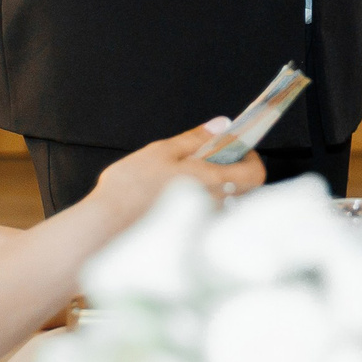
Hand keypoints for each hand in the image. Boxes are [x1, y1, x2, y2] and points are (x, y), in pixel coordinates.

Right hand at [87, 119, 264, 228]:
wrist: (105, 228)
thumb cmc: (131, 188)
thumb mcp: (162, 151)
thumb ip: (196, 138)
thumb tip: (222, 125)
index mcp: (213, 181)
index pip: (255, 174)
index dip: (250, 158)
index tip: (234, 148)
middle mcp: (215, 206)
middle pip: (243, 190)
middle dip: (231, 171)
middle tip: (207, 160)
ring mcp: (203, 224)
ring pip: (224, 203)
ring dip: (213, 189)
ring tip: (183, 180)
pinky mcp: (189, 236)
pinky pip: (205, 217)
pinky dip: (197, 206)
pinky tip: (172, 200)